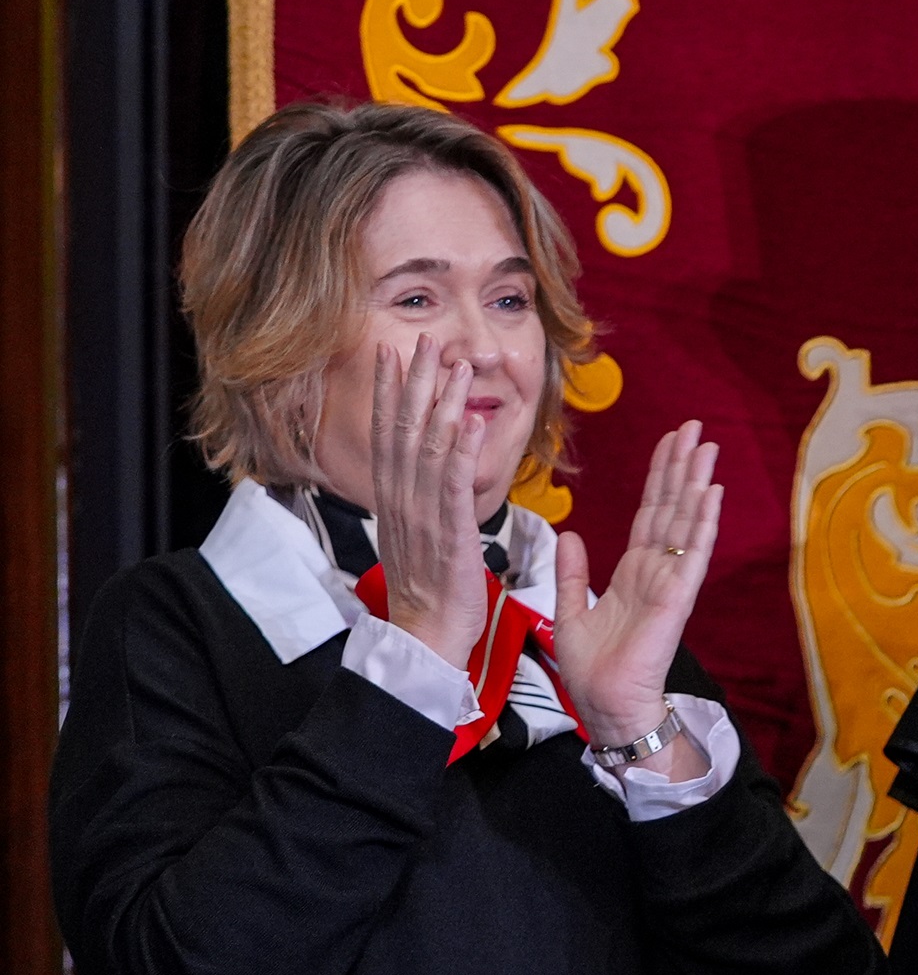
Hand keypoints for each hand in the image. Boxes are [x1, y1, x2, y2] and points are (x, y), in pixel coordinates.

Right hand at [366, 334, 491, 670]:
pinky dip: (461, 454)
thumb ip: (420, 494)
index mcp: (396, 498)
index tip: (392, 354)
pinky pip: (455, 488)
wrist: (426, 634)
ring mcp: (425, 517)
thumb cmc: (428, 586)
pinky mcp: (451, 536)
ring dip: (443, 405)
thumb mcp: (417, 530)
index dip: (390, 392)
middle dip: (414, 384)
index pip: (390, 434)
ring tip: (455, 367)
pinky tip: (470, 423)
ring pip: (431, 451)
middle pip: (406, 432)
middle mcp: (404, 501)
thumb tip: (428, 462)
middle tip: (423, 340)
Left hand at [553, 421, 720, 769]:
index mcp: (634, 572)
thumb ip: (573, 573)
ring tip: (706, 447)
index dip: (659, 477)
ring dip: (697, 483)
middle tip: (694, 428)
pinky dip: (703, 522)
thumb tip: (571, 535)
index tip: (669, 443)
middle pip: (672, 507)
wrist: (606, 706)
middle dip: (682, 467)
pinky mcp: (677, 598)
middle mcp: (657, 571)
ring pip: (687, 522)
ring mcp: (671, 582)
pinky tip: (712, 493)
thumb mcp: (571, 612)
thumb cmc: (594, 670)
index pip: (650, 513)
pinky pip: (693, 553)